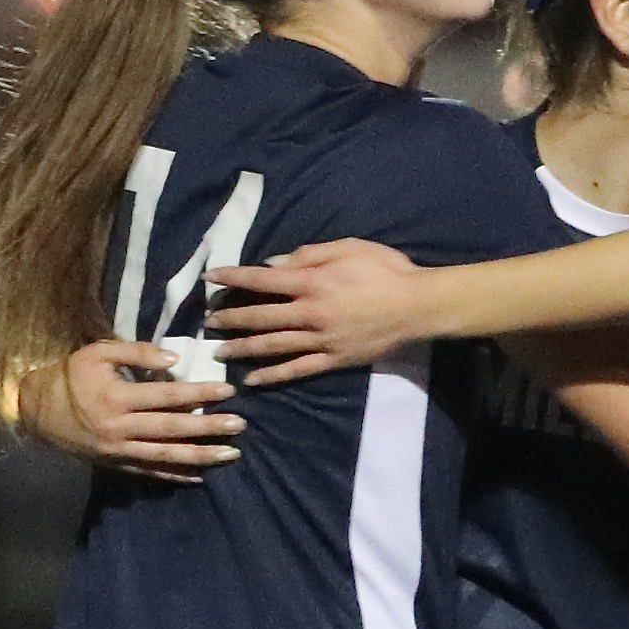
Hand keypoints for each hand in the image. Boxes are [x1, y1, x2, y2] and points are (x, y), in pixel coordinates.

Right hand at [25, 341, 243, 484]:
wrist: (33, 410)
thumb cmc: (69, 376)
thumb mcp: (96, 353)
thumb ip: (135, 352)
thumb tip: (175, 360)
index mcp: (115, 396)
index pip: (167, 395)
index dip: (200, 393)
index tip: (229, 390)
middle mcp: (119, 427)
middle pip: (172, 428)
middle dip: (209, 427)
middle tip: (240, 425)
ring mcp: (118, 450)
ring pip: (165, 455)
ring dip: (201, 456)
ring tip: (231, 453)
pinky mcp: (116, 464)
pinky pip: (150, 472)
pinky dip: (176, 475)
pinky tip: (201, 476)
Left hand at [207, 238, 430, 383]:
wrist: (419, 306)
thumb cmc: (387, 270)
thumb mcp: (348, 248)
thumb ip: (309, 255)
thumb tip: (274, 265)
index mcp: (312, 283)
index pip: (261, 280)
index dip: (233, 278)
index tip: (210, 279)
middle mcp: (310, 313)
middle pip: (260, 317)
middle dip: (230, 318)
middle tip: (208, 321)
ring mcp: (321, 340)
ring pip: (272, 346)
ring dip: (242, 348)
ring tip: (219, 350)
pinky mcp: (334, 359)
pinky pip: (298, 370)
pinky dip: (273, 376)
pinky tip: (252, 380)